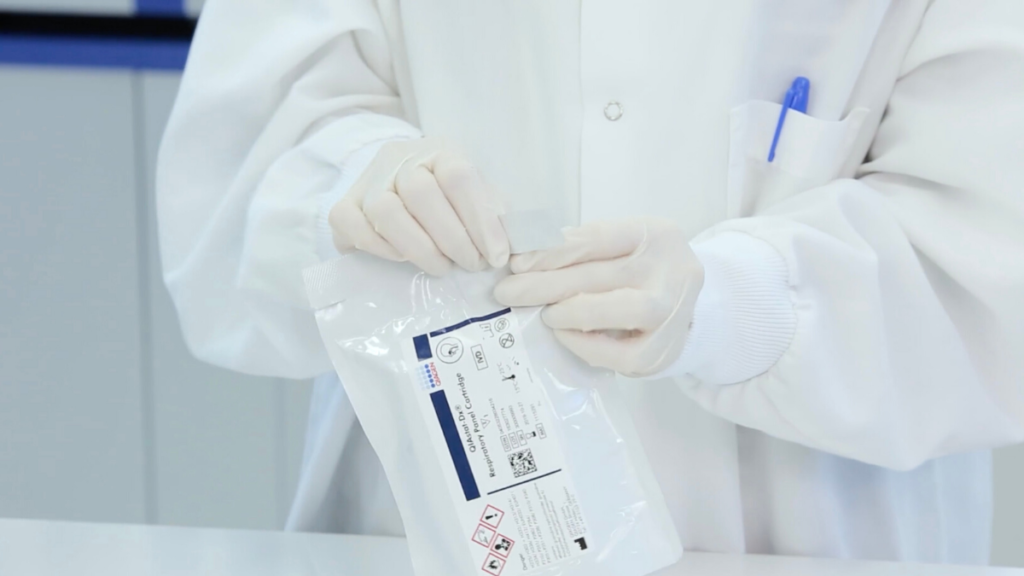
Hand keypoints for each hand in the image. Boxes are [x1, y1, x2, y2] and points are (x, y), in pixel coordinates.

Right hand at [329, 138, 509, 275]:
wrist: (396, 191)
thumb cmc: (448, 200)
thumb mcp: (477, 197)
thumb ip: (494, 215)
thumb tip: (516, 247)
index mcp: (439, 151)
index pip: (459, 176)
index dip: (481, 219)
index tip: (497, 255)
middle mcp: (400, 159)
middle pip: (421, 192)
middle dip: (452, 238)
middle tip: (471, 265)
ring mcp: (368, 181)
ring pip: (386, 210)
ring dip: (420, 247)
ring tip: (442, 268)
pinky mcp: (343, 207)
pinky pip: (352, 225)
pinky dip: (380, 247)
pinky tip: (403, 260)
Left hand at [493, 218, 703, 376]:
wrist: (690, 309)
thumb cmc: (641, 274)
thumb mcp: (622, 248)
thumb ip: (582, 250)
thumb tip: (524, 261)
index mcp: (655, 235)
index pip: (598, 238)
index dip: (553, 250)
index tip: (517, 262)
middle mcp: (671, 270)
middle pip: (601, 274)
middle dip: (546, 284)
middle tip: (508, 292)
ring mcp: (672, 312)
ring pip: (618, 309)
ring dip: (571, 312)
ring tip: (545, 315)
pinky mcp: (663, 352)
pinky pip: (619, 354)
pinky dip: (585, 345)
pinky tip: (565, 336)